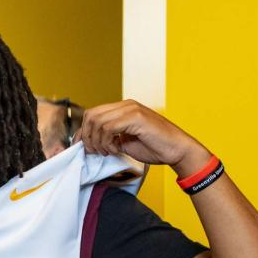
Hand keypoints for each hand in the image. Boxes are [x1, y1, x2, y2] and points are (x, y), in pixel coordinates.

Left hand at [77, 99, 212, 175]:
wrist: (177, 150)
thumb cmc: (154, 147)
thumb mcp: (124, 142)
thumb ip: (108, 138)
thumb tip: (88, 143)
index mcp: (122, 108)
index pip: (92, 114)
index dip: (83, 131)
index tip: (80, 147)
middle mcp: (126, 105)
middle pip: (91, 115)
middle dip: (87, 136)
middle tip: (95, 151)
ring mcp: (131, 109)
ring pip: (98, 121)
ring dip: (97, 141)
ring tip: (107, 152)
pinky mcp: (136, 118)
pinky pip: (109, 128)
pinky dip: (107, 141)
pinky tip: (115, 150)